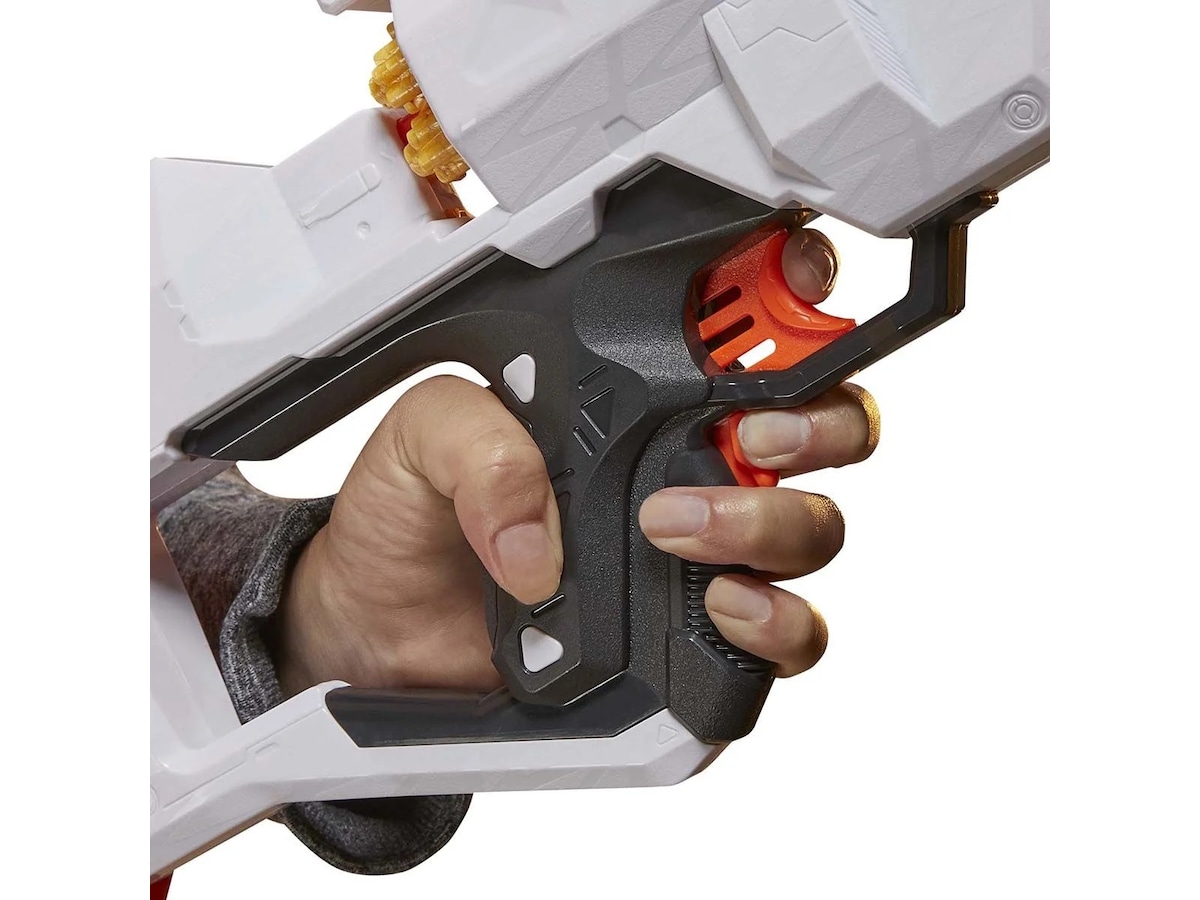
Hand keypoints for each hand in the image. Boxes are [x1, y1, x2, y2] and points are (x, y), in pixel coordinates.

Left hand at [270, 231, 878, 694]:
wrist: (384, 629)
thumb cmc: (414, 521)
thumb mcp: (421, 439)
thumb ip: (478, 443)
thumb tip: (543, 531)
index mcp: (636, 398)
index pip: (750, 335)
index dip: (796, 297)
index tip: (797, 285)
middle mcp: (688, 469)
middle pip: (820, 429)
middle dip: (814, 421)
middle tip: (748, 435)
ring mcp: (702, 555)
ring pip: (812, 528)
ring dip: (774, 521)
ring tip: (676, 529)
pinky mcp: (697, 639)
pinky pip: (788, 634)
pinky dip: (777, 622)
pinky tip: (722, 607)